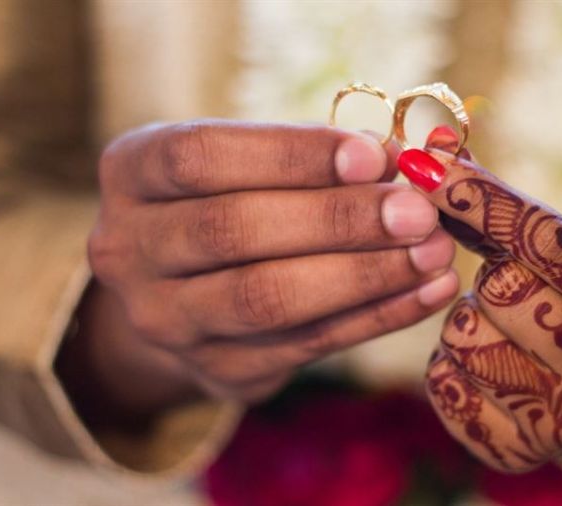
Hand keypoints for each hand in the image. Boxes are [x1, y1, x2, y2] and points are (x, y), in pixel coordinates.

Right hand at [72, 120, 458, 421]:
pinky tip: (427, 292)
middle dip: (337, 220)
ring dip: (363, 275)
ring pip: (266, 299)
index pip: (200, 157)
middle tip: (416, 212)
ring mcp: (166, 320)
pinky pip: (308, 344)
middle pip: (233, 232)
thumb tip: (400, 162)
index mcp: (132, 173)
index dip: (290, 156)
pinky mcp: (217, 370)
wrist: (184, 293)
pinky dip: (377, 317)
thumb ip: (309, 159)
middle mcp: (128, 249)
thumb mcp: (246, 163)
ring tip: (433, 252)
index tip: (374, 156)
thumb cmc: (230, 201)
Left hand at [402, 127, 561, 471]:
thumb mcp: (560, 251)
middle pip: (500, 289)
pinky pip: (446, 386)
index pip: (544, 236)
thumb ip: (497, 203)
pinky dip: (451, 368)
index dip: (479, 198)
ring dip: (466, 324)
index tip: (422, 164)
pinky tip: (489, 368)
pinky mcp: (522, 446)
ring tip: (506, 332)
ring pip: (463, 337)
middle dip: (490, 280)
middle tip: (513, 290)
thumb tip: (433, 147)